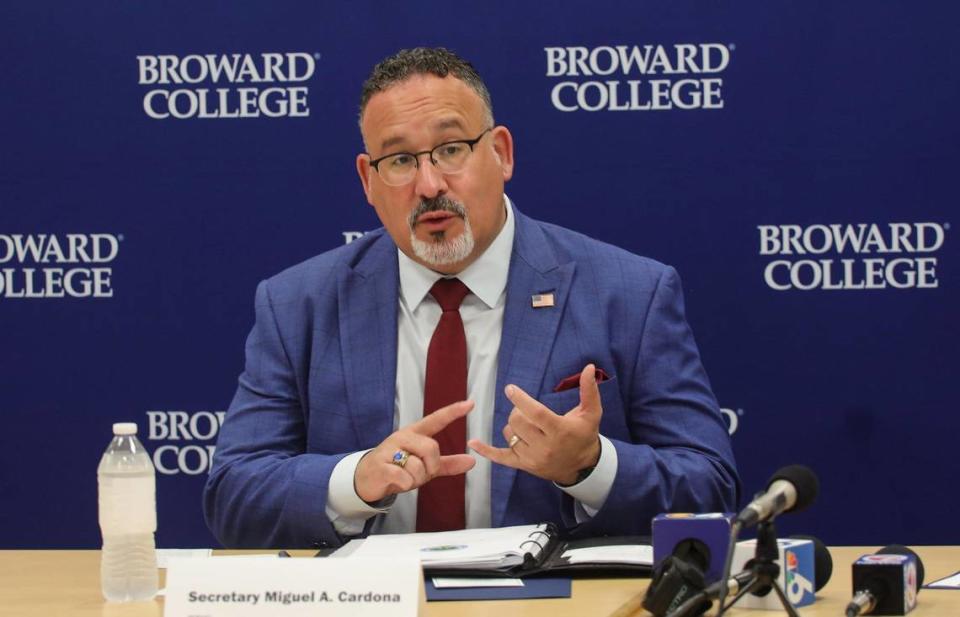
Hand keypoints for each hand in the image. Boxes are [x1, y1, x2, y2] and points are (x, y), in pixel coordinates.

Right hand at [354, 400, 475, 502]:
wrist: (368, 479)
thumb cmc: (399, 469)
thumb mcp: (425, 466)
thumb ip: (446, 463)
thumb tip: (472, 461)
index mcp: (415, 434)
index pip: (436, 419)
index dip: (453, 412)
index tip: (470, 404)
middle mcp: (403, 437)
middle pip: (431, 447)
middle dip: (430, 466)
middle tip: (421, 474)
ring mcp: (390, 449)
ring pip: (417, 465)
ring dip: (416, 479)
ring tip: (405, 478)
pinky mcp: (381, 464)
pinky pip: (403, 476)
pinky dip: (405, 484)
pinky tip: (398, 482)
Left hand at [468, 364, 602, 484]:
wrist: (582, 467)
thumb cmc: (585, 435)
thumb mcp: (592, 413)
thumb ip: (589, 390)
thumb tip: (589, 367)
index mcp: (560, 431)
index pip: (536, 413)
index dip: (521, 400)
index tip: (510, 389)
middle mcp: (545, 446)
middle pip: (518, 422)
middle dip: (518, 410)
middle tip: (526, 409)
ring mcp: (532, 458)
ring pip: (509, 434)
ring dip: (513, 425)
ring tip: (527, 425)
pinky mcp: (523, 466)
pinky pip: (500, 457)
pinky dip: (486, 450)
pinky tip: (473, 442)